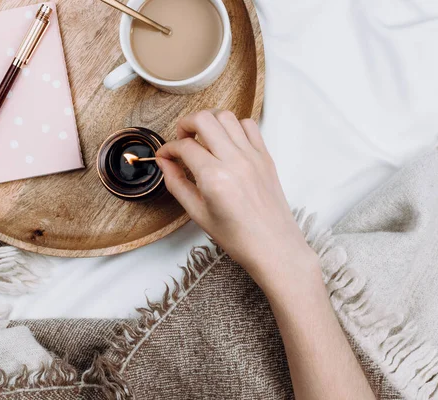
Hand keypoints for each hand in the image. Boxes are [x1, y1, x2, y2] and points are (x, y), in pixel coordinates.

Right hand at [156, 110, 318, 291]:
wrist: (273, 246)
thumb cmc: (237, 236)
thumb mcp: (197, 214)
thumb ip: (177, 184)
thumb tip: (164, 163)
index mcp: (214, 177)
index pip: (184, 147)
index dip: (168, 149)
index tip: (165, 156)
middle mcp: (234, 161)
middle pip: (204, 119)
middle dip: (186, 124)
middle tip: (182, 140)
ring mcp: (252, 156)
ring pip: (226, 116)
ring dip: (210, 122)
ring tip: (204, 140)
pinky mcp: (265, 156)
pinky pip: (248, 126)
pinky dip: (233, 127)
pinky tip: (226, 143)